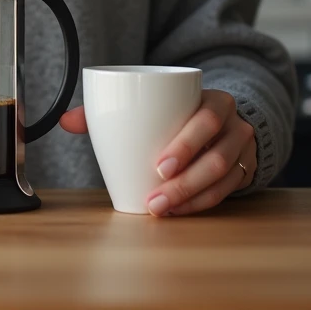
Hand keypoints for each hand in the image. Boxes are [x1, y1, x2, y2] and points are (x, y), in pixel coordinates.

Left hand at [59, 89, 255, 216]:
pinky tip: (177, 211)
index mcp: (214, 100)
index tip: (158, 166)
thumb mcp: (153, 104)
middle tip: (155, 197)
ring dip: (191, 197)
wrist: (223, 121)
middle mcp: (235, 124)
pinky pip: (226, 193)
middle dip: (186, 180)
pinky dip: (201, 204)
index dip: (186, 144)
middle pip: (217, 155)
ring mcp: (243, 149)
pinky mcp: (244, 171)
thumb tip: (66, 120)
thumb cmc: (177, 113)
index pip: (206, 119)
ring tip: (161, 209)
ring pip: (224, 178)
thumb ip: (109, 110)